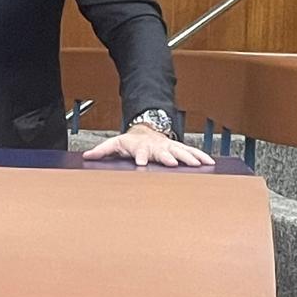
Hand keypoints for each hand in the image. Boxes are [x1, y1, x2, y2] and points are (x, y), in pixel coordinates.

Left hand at [81, 124, 214, 167]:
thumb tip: (87, 155)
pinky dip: (200, 156)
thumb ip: (102, 150)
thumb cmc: (130, 142)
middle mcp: (156, 147)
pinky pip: (191, 151)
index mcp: (141, 147)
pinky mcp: (178, 147)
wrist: (145, 131)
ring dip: (189, 158)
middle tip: (175, 164)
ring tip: (199, 165)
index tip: (142, 164)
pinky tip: (209, 162)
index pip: (140, 153)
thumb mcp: (114, 144)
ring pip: (181, 151)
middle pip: (163, 152)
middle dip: (169, 157)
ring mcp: (168, 146)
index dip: (140, 158)